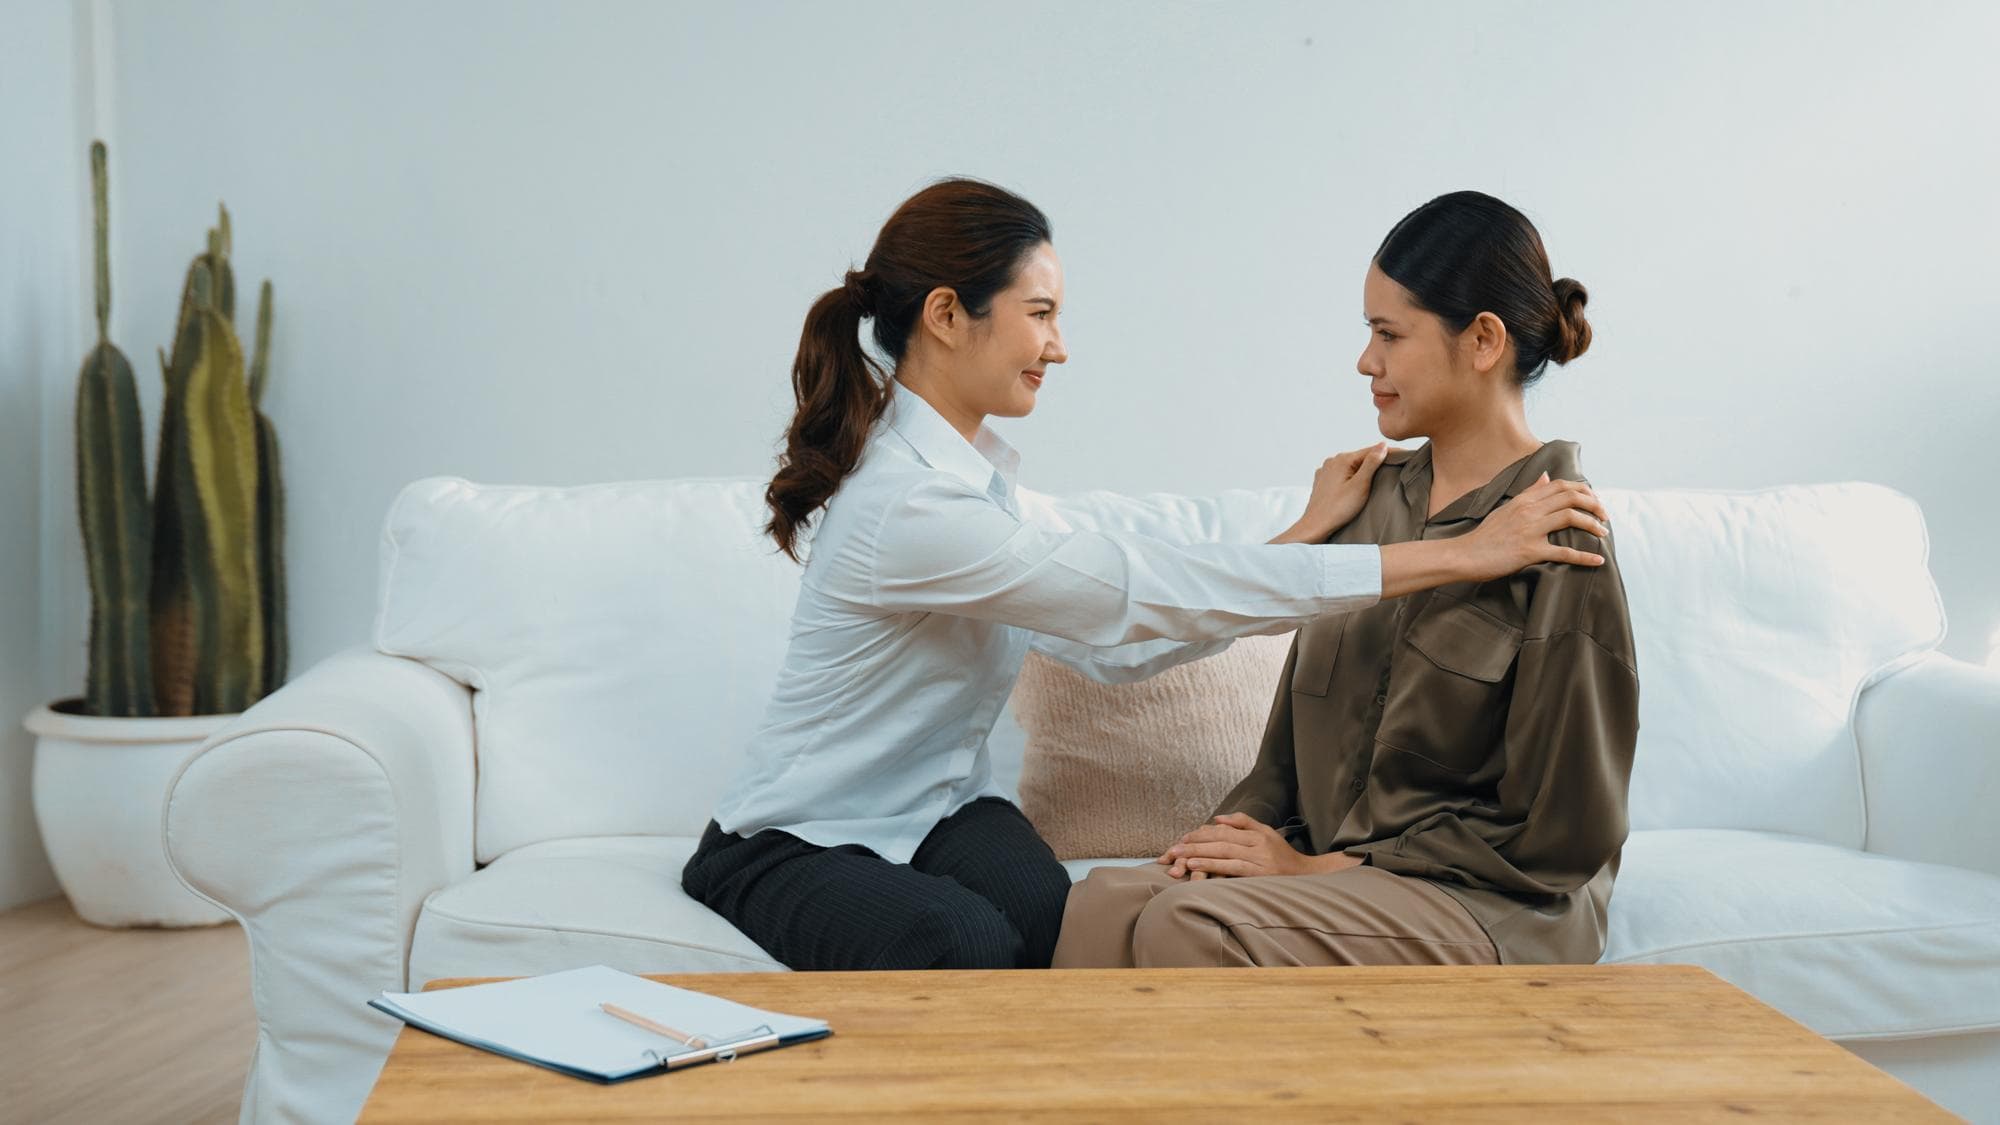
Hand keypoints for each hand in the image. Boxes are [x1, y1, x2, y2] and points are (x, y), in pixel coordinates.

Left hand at [1155, 813, 1359, 878]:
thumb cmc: (1284, 857)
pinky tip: (1197, 868)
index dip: (1201, 834)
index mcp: (1256, 834)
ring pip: (1223, 853)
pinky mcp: (1259, 875)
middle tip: (1173, 849)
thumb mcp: (1267, 833)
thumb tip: (1216, 818)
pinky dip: (1212, 867)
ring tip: (1179, 858)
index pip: (1223, 831)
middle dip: (1194, 844)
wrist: (1308, 878)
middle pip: (1219, 840)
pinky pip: (1231, 869)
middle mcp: (1257, 844)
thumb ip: (1243, 822)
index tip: (1183, 839)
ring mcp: (1258, 860)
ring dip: (1198, 855)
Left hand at [1270, 444, 1402, 544]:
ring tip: (1378, 473)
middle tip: (1395, 463)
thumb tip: (1383, 445)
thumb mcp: (1360, 485)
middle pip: (1360, 457)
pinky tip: (1357, 483)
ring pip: (1350, 466)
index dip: (1390, 452)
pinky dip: (1351, 476)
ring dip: (1363, 469)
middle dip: (1376, 460)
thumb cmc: (1338, 509)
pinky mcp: (1322, 481)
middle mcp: (1332, 461)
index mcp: (1342, 459)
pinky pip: (1341, 474)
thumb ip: (1372, 464)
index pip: (1371, 451)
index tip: (1406, 453)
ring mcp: (1325, 471)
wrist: (1316, 526)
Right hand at [1455, 473, 1610, 581]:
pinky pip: (1563, 552)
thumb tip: (1546, 476)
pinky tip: (1597, 561)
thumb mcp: (1506, 508)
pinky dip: (1584, 557)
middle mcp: (1529, 510)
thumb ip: (1529, 492)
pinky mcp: (1530, 551)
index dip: (1583, 490)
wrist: (1465, 555)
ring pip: (1571, 518)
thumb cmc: (1485, 535)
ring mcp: (1530, 530)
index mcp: (1524, 500)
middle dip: (1594, 505)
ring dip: (1593, 525)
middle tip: (1604, 516)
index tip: (1594, 501)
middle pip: (1570, 497)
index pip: (1561, 485)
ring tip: (1603, 533)